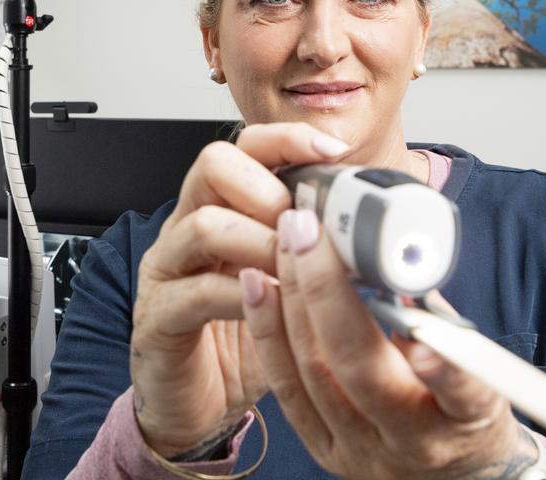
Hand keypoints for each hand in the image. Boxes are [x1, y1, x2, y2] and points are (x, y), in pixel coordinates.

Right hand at [130, 124, 350, 456]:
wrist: (195, 405)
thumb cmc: (245, 342)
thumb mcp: (290, 285)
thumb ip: (320, 254)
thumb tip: (387, 237)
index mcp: (221, 210)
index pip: (246, 147)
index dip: (289, 140)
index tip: (334, 153)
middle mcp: (186, 228)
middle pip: (213, 165)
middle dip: (270, 189)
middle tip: (306, 228)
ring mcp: (167, 271)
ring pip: (202, 224)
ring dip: (262, 243)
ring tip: (297, 272)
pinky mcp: (158, 318)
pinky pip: (194, 293)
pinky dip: (243, 298)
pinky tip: (276, 309)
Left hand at [239, 209, 538, 478]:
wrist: (454, 472)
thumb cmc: (466, 405)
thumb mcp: (479, 364)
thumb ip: (436, 315)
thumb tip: (395, 255)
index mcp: (464, 421)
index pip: (459, 393)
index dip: (441, 366)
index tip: (424, 331)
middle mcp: (411, 443)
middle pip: (360, 371)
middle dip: (326, 291)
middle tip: (309, 230)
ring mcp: (361, 451)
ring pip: (312, 374)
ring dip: (289, 300)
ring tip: (282, 243)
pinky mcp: (325, 450)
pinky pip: (286, 388)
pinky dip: (268, 331)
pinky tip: (257, 285)